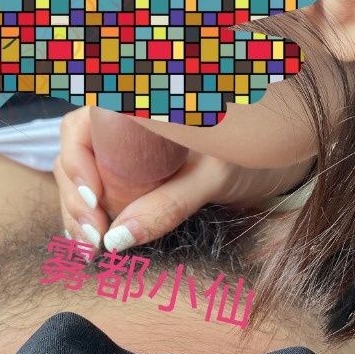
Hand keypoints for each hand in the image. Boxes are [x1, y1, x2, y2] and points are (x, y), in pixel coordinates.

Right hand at [53, 106, 311, 252]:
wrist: (279, 155)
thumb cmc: (252, 150)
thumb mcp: (212, 175)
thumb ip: (167, 204)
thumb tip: (117, 239)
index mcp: (137, 104)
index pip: (80, 127)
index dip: (76, 165)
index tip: (93, 203)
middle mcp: (123, 122)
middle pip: (75, 155)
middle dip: (74, 200)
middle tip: (91, 241)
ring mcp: (124, 147)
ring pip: (81, 176)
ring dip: (78, 213)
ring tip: (89, 249)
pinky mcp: (130, 171)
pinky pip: (99, 190)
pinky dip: (92, 216)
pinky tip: (94, 241)